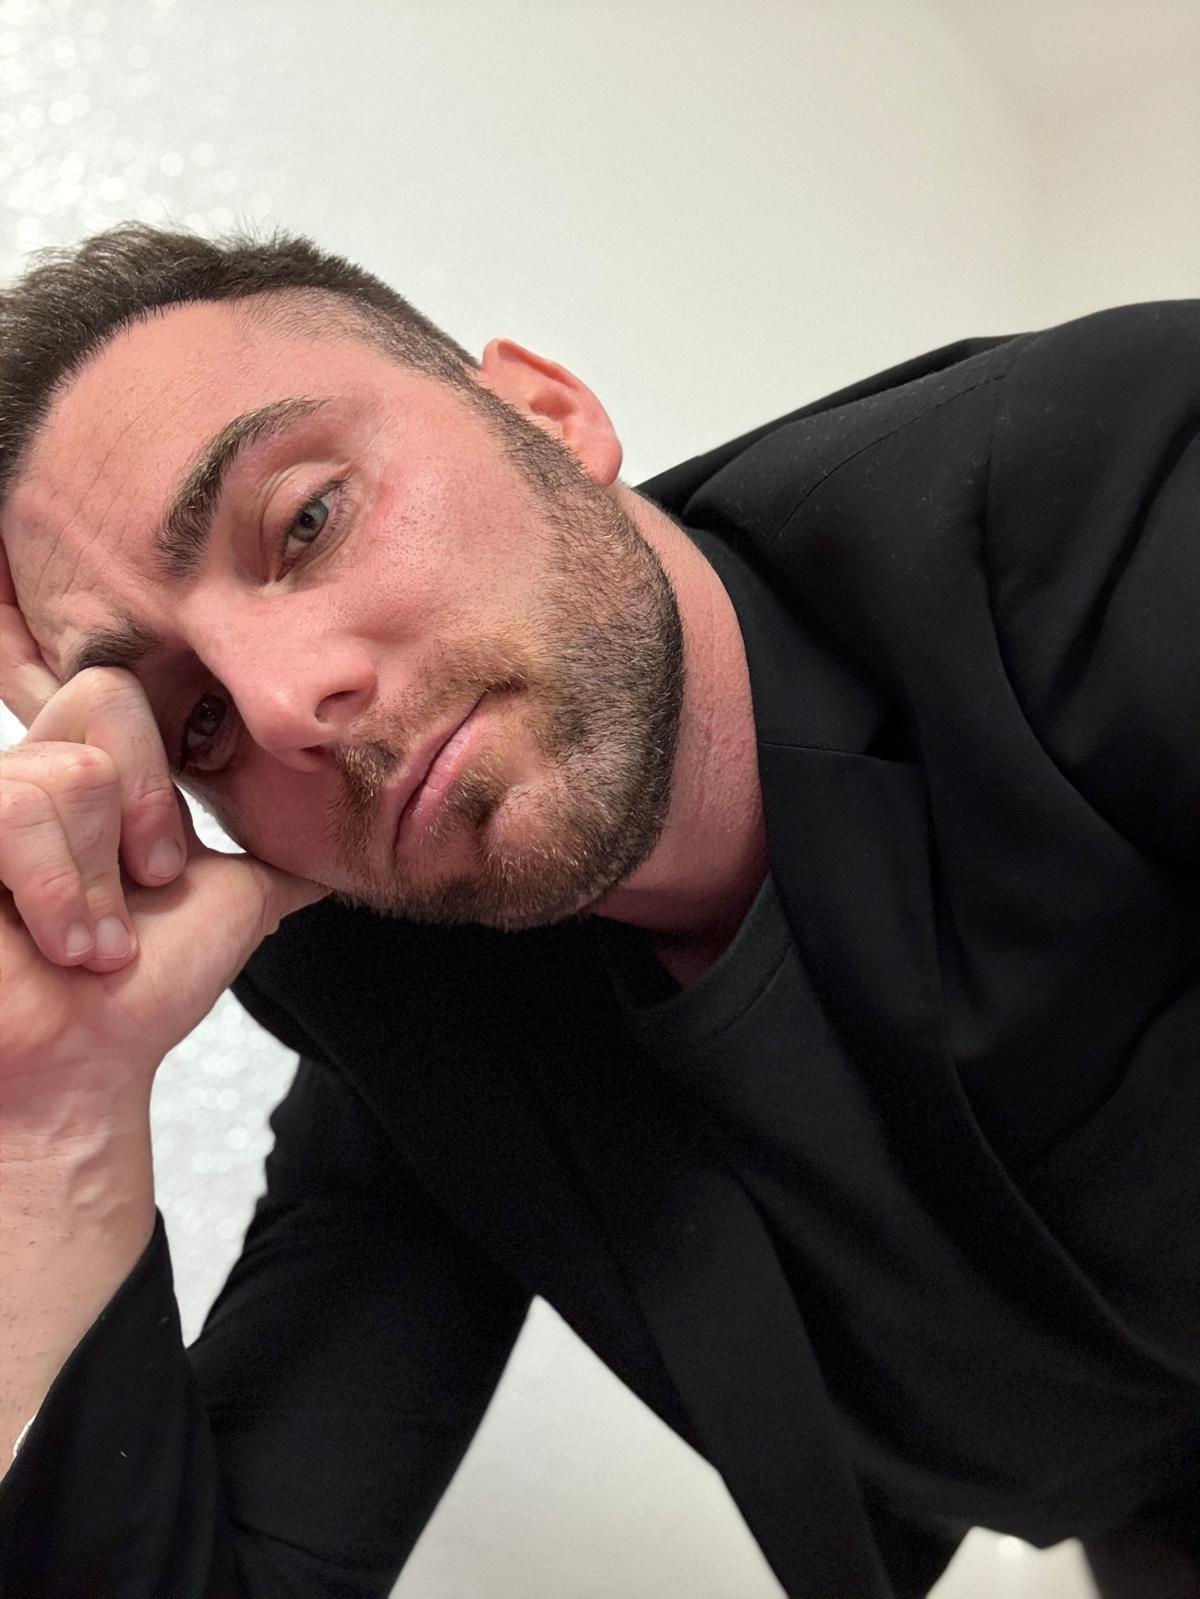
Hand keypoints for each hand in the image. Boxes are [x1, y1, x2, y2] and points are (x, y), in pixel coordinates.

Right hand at [0, 538, 327, 1126]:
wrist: (86, 1065)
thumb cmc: (144, 991)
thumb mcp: (239, 901)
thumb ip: (282, 854)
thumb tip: (346, 840)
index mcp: (100, 773)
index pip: (128, 686)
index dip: (163, 779)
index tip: (169, 870)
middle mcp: (34, 770)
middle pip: (105, 700)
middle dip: (146, 817)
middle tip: (143, 894)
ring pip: (69, 772)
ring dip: (100, 883)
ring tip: (95, 945)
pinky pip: (10, 811)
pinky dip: (51, 891)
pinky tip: (58, 945)